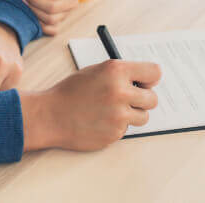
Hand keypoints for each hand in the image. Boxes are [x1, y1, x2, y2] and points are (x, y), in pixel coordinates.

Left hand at [19, 0, 84, 34]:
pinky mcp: (61, 22)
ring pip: (50, 19)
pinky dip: (39, 24)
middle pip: (51, 7)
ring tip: (23, 0)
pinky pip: (51, 30)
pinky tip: (30, 13)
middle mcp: (72, 3)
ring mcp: (67, 15)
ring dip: (33, 11)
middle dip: (33, 0)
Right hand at [20, 59, 161, 151]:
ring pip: (143, 117)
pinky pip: (126, 129)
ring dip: (132, 115)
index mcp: (116, 71)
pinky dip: (116, 126)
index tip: (145, 82)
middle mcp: (120, 92)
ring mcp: (118, 115)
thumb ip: (120, 74)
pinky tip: (100, 121)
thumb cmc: (71, 91)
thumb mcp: (95, 71)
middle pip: (152, 98)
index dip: (150, 78)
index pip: (154, 72)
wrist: (50, 115)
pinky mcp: (114, 134)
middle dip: (143, 99)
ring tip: (112, 110)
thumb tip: (143, 80)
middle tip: (130, 99)